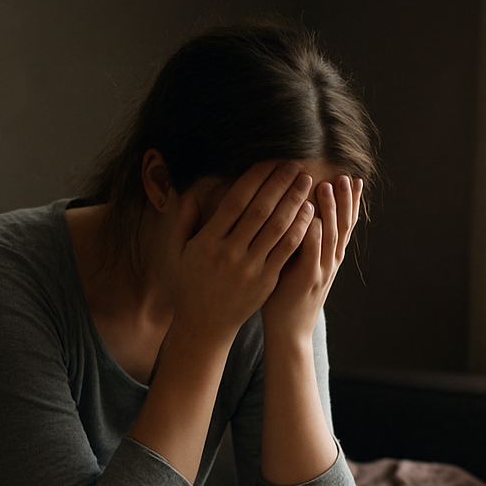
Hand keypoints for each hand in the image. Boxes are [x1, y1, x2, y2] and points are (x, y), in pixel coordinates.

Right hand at [167, 160, 316, 343]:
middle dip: (280, 183)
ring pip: (277, 229)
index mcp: (207, 241)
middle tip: (295, 164)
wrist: (204, 325)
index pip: (236, 201)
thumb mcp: (175, 251)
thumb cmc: (190, 283)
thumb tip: (193, 190)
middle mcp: (229, 253)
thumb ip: (183, 219)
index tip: (269, 161)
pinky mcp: (266, 282)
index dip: (255, 178)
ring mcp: (250, 269)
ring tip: (306, 182)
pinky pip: (286, 251)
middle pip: (260, 210)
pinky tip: (310, 213)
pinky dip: (300, 230)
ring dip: (295, 202)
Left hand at [260, 175, 362, 340]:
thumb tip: (299, 214)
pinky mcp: (307, 279)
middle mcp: (330, 262)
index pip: (345, 224)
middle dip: (345, 200)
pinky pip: (312, 253)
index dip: (351, 202)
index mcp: (330, 257)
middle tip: (344, 176)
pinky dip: (313, 235)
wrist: (290, 331)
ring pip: (330, 235)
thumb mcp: (299, 264)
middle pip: (343, 225)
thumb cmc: (288, 296)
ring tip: (328, 186)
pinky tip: (311, 218)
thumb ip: (303, 241)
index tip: (353, 180)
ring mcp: (321, 270)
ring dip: (330, 210)